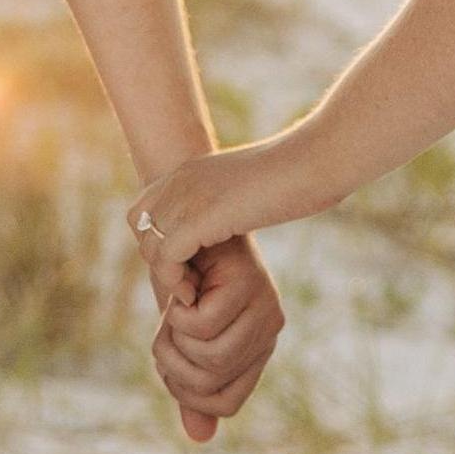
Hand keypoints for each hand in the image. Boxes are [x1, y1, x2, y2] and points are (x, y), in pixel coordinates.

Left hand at [130, 131, 328, 301]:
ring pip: (149, 244)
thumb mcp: (246, 184)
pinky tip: (198, 292)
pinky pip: (166, 257)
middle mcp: (181, 179)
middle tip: (189, 281)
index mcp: (190, 170)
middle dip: (158, 259)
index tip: (187, 263)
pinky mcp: (201, 217)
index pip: (143, 208)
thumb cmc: (297, 175)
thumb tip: (226, 212)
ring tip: (194, 292)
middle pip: (140, 226)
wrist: (314, 161)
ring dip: (167, 275)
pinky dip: (176, 280)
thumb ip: (224, 197)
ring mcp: (188, 196)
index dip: (156, 239)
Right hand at [147, 229, 283, 440]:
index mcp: (257, 348)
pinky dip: (177, 312)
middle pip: (210, 385)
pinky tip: (180, 287)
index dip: (185, 392)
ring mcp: (264, 307)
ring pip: (207, 357)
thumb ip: (190, 385)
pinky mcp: (250, 284)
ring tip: (173, 308)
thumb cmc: (182, 279)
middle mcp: (269, 330)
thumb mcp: (181, 338)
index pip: (225, 404)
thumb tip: (201, 437)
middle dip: (171, 364)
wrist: (182, 225)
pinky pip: (200, 325)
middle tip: (164, 330)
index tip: (170, 360)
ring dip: (172, 337)